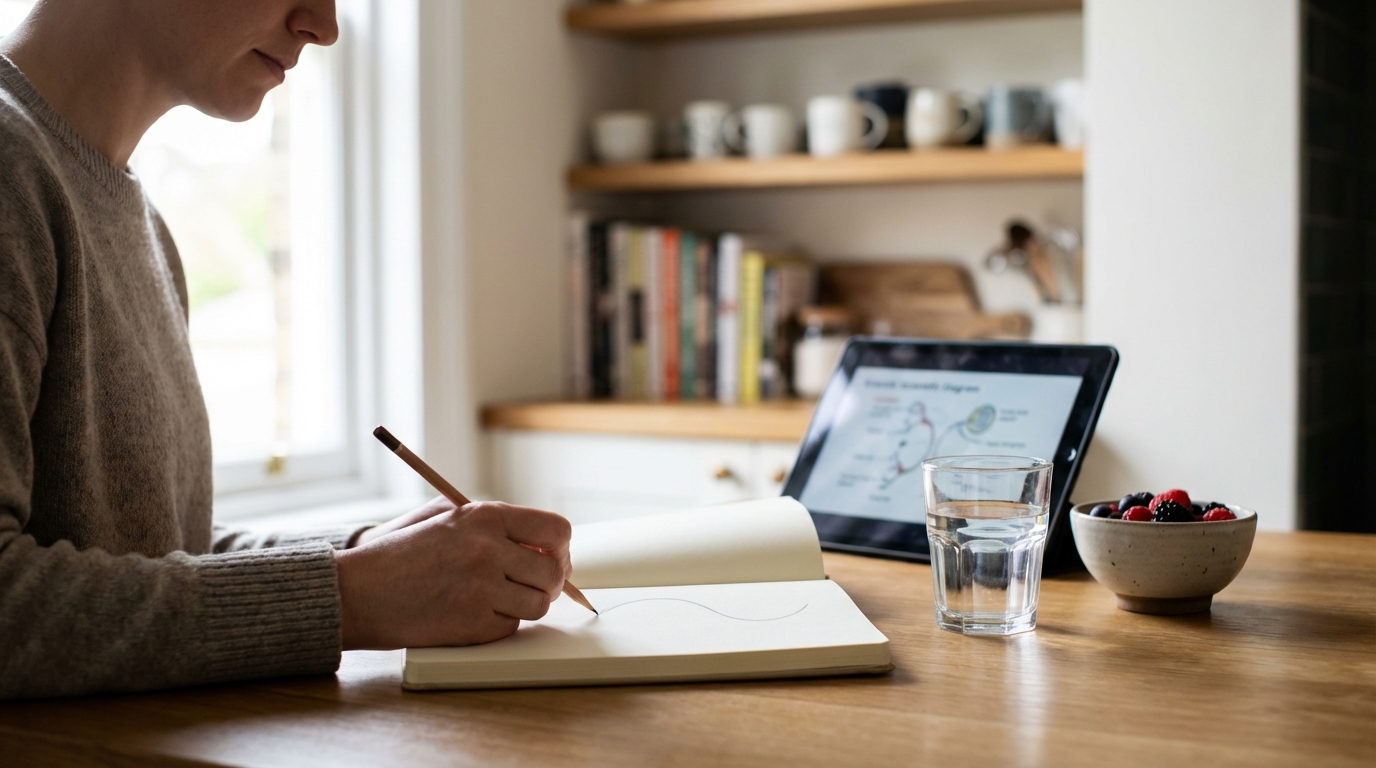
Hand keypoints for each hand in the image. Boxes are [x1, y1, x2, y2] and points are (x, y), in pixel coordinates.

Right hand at [335, 501, 572, 649]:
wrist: (359, 591)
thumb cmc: (402, 553)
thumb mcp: (447, 517)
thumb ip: (496, 524)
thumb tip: (544, 542)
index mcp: (486, 516)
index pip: (556, 529)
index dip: (559, 547)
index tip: (550, 556)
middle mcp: (489, 549)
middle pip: (554, 572)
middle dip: (548, 582)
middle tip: (530, 585)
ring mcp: (482, 588)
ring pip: (539, 604)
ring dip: (525, 605)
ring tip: (498, 598)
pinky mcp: (473, 624)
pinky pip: (511, 626)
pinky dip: (498, 623)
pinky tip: (472, 612)